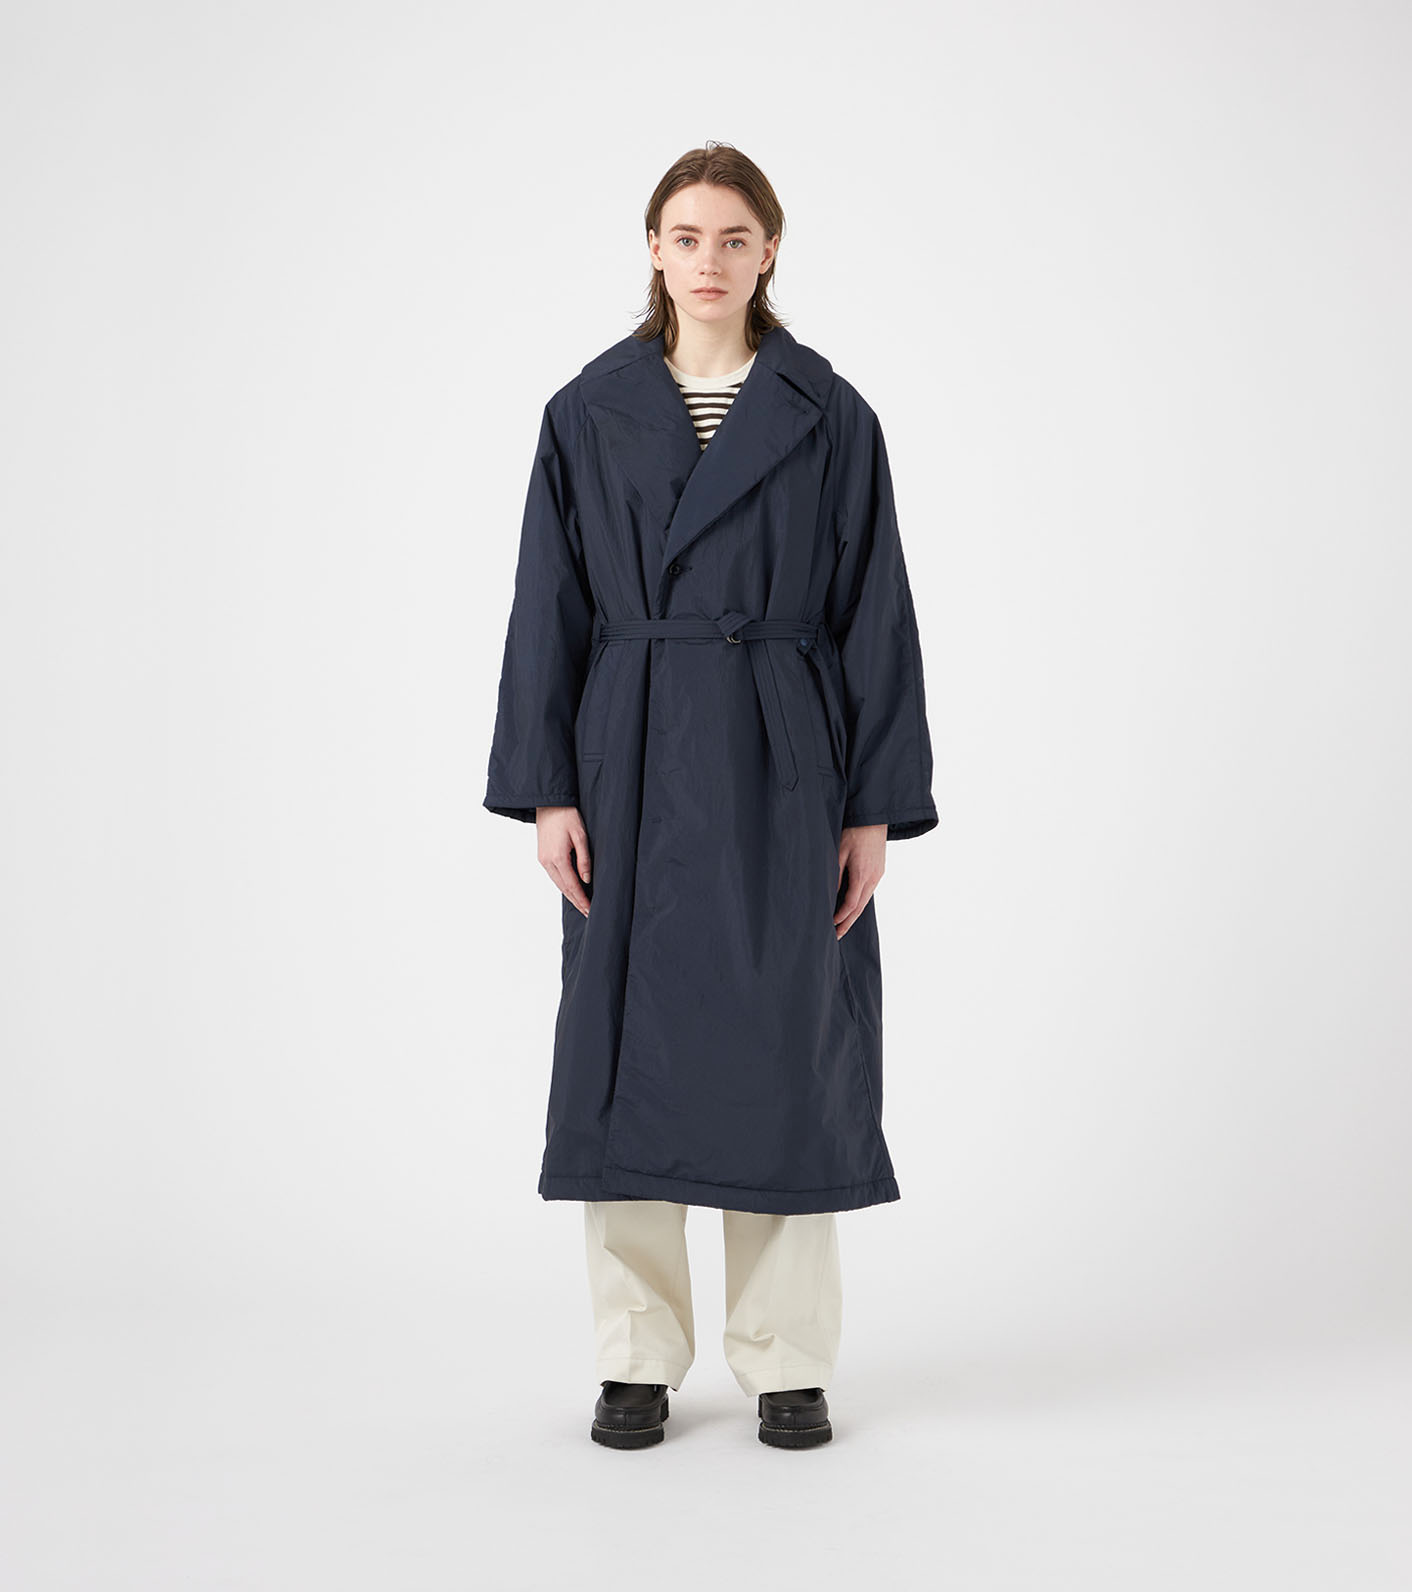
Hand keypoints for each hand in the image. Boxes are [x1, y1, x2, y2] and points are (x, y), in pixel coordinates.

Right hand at [536, 806, 591, 915]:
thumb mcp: (581, 836)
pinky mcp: (542, 856)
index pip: (573, 885)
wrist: (548, 803)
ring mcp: (543, 860)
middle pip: (564, 888)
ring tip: (581, 905)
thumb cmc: (567, 815)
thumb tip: (586, 879)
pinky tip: (571, 889)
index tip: (590, 909)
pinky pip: (554, 876)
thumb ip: (584, 859)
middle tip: (588, 913)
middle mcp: (547, 862)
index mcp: (558, 858)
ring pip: (558, 883)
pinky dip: (563, 885)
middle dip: (576, 901)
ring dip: (569, 895)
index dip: (582, 899)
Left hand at [835, 824, 885, 938]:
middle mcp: (873, 878)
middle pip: (860, 907)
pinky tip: (852, 906)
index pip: (850, 904)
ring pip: (865, 901)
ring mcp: (878, 875)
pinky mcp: (879, 870)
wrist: (874, 817)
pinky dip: (860, 902)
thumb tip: (829, 895)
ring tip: (842, 925)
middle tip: (837, 936)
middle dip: (848, 923)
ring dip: (854, 914)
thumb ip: (835, 875)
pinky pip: (869, 891)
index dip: (840, 917)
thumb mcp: (839, 852)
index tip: (830, 925)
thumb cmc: (854, 831)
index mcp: (862, 874)